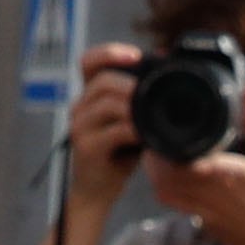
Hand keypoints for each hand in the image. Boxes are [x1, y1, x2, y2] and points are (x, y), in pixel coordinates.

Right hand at [65, 44, 144, 218]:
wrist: (96, 191)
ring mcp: (80, 127)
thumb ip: (139, 97)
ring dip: (135, 106)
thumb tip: (165, 63)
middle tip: (153, 92)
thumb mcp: (128, 119)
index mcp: (89, 95)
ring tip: (152, 115)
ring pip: (108, 103)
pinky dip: (135, 130)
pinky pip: (115, 131)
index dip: (110, 53)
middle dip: (131, 83)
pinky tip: (146, 135)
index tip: (135, 55)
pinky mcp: (87, 147)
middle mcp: (80, 107)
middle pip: (102, 80)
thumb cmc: (117, 152)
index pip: (89, 61)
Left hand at [142, 81, 244, 244]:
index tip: (163, 129)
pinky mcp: (204, 224)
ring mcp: (207, 212)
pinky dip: (166, 188)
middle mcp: (215, 195)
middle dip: (154, 158)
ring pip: (166, 193)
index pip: (189, 161)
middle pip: (167, 178)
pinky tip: (172, 175)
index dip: (169, 148)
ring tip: (159, 154)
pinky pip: (175, 204)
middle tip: (154, 138)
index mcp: (233, 175)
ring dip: (156, 174)